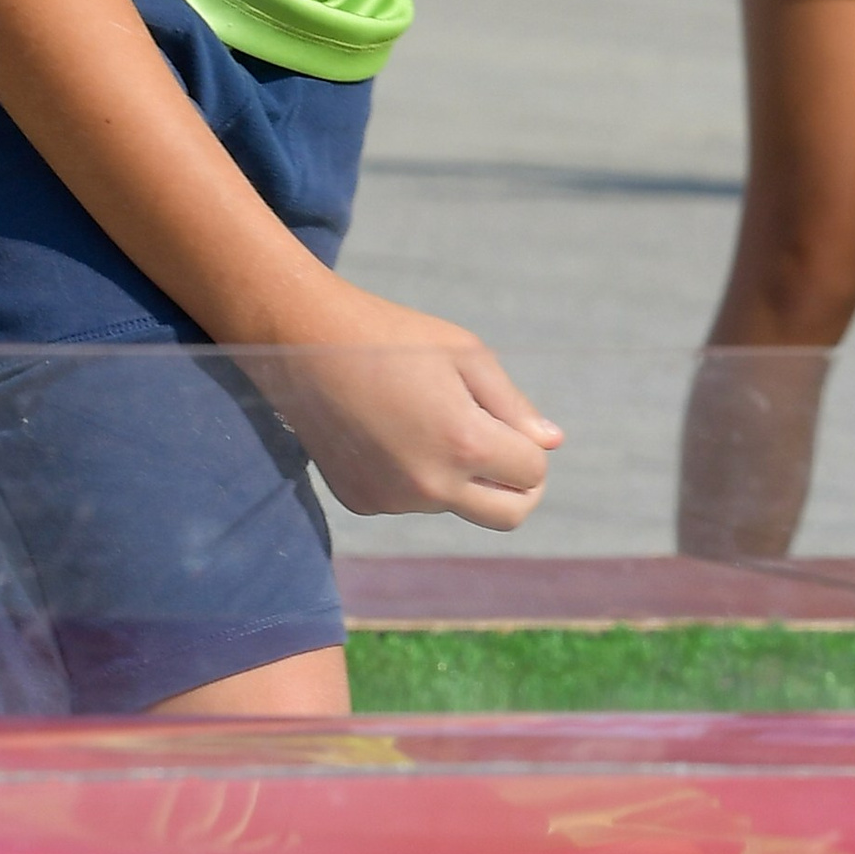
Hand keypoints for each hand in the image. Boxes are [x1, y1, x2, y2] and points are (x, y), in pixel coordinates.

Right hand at [250, 296, 561, 530]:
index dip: (531, 447)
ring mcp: (392, 500)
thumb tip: (552, 443)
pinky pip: (410, 502)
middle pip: (508, 515)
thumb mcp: (464, 354)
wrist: (303, 342)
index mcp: (464, 443)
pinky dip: (416, 477)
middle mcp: (430, 485)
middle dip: (519, 487)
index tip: (514, 424)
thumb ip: (513, 404)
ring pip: (456, 504)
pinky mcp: (361, 502)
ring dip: (460, 476)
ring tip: (425, 419)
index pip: (533, 474)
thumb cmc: (391, 338)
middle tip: (505, 450)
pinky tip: (389, 432)